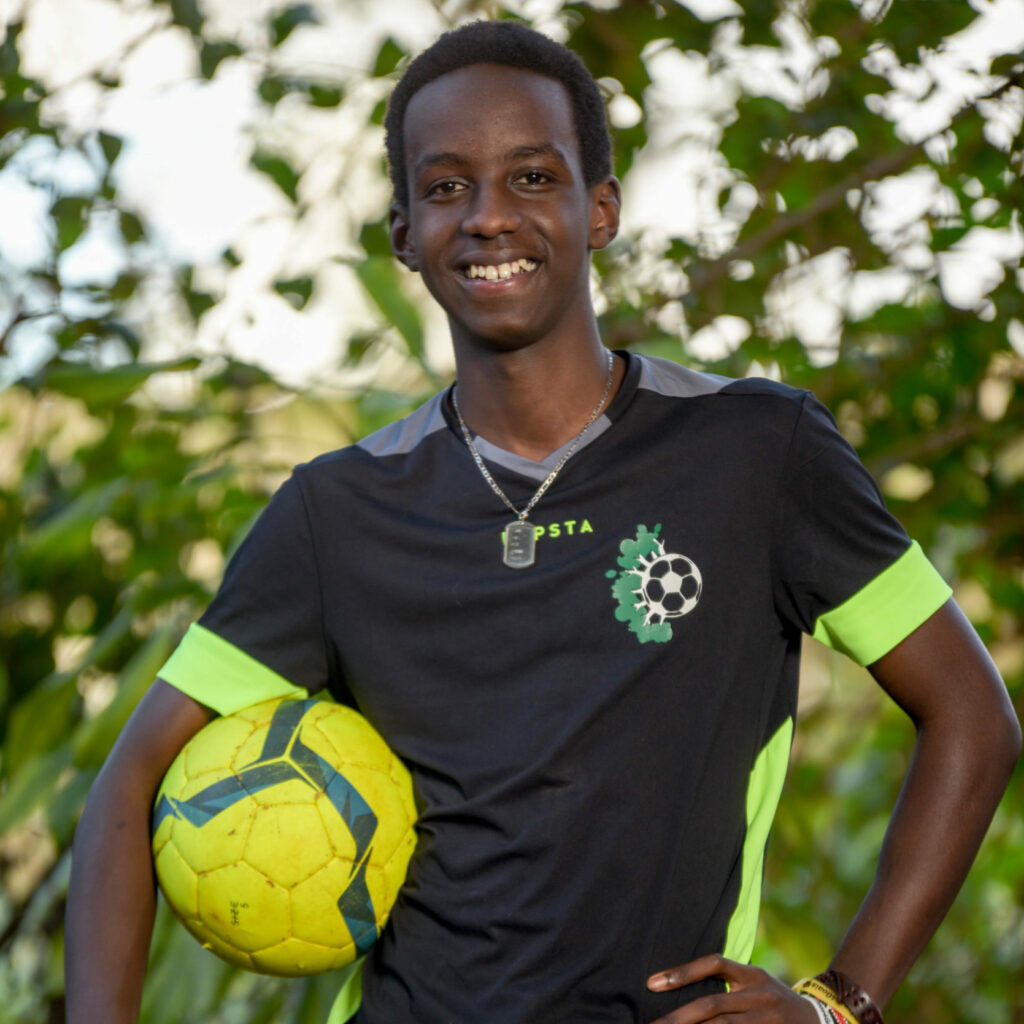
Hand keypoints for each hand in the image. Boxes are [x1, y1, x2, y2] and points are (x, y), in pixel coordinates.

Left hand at [646, 954, 818, 1022]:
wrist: (818, 1021)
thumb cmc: (773, 999)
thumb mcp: (754, 981)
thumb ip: (725, 983)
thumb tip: (676, 989)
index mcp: (752, 974)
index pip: (714, 964)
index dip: (682, 972)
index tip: (651, 983)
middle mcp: (759, 995)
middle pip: (712, 1005)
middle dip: (678, 1017)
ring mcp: (766, 1021)